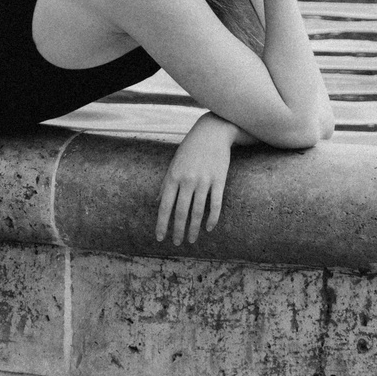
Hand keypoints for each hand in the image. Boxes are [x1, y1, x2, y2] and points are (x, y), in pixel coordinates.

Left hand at [155, 117, 234, 245]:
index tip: (160, 237)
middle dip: (178, 230)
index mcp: (173, 176)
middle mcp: (188, 180)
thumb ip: (166, 183)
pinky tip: (208, 228)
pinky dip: (212, 219)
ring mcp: (204, 180)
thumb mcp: (174, 163)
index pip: (165, 206)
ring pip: (198, 211)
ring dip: (193, 229)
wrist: (212, 132)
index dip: (162, 223)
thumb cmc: (190, 149)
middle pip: (181, 212)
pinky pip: (216, 204)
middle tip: (177, 243)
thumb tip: (157, 201)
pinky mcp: (219, 180)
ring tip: (191, 240)